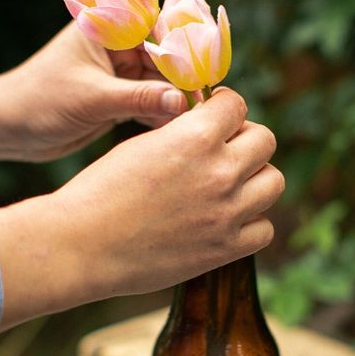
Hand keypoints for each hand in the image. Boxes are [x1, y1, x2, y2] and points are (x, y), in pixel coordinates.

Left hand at [0, 22, 186, 174]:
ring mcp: (122, 71)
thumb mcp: (92, 98)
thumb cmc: (39, 101)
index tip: (204, 74)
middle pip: (167, 54)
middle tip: (207, 103)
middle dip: (187, 78)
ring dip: (179, 98)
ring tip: (198, 119)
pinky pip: (154, 101)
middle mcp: (119, 44)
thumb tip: (183, 101)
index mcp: (108, 25)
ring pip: (164, 80)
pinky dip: (165, 114)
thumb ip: (139, 99)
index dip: (185, 49)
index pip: (159, 27)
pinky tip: (180, 129)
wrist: (9, 129)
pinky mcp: (122, 96)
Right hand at [0, 88, 284, 328]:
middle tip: (223, 153)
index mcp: (195, 137)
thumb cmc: (100, 191)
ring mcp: (227, 213)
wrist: (81, 245)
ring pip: (274, 182)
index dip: (224, 109)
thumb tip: (209, 128)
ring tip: (230, 187)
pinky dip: (252, 223)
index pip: (237, 105)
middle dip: (245, 141)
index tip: (215, 119)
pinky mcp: (224, 250)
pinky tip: (227, 221)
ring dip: (255, 180)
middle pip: (265, 141)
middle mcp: (220, 172)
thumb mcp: (142, 145)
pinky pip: (264, 229)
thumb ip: (183, 135)